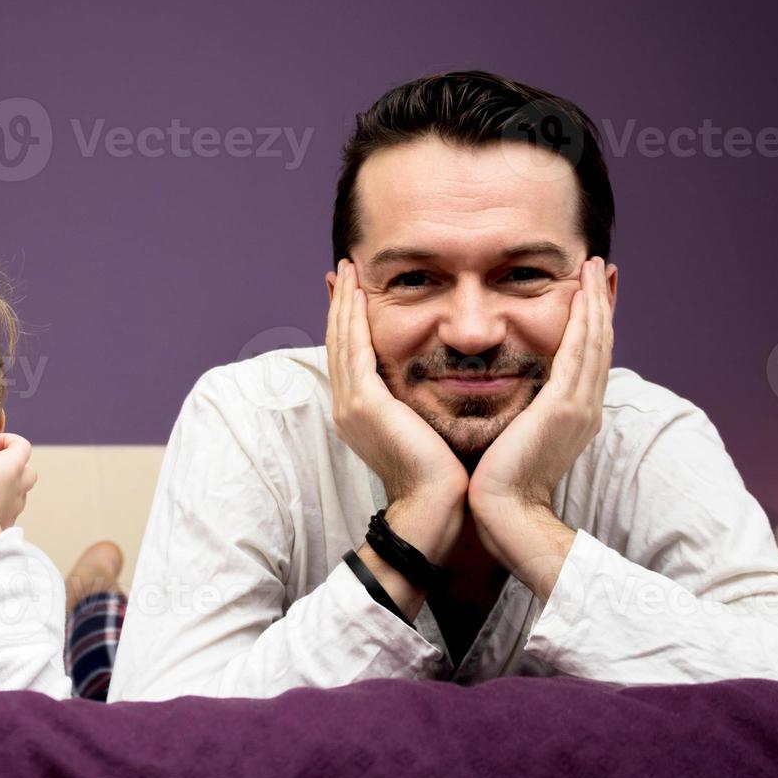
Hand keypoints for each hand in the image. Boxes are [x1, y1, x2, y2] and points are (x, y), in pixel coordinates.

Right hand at [327, 259, 469, 507]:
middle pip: (337, 343)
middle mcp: (347, 407)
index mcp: (358, 414)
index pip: (349, 357)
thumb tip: (434, 382)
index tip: (351, 293)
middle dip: (339, 305)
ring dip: (343, 303)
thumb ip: (417, 404)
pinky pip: (354, 350)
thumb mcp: (423, 429)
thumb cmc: (440, 475)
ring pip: (341, 341)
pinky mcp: (365, 404)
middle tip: (341, 271)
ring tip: (345, 271)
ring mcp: (351, 405)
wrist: (433, 506)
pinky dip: (353, 320)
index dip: (347, 323)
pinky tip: (356, 295)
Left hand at [468, 256, 613, 518]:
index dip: (591, 322)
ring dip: (596, 301)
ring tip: (593, 267)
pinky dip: (585, 321)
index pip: (587, 358)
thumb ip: (518, 412)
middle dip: (601, 303)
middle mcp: (583, 407)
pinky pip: (580, 352)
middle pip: (600, 343)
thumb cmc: (497, 481)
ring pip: (596, 341)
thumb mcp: (513, 437)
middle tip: (598, 267)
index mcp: (572, 415)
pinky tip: (583, 295)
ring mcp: (579, 406)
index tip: (589, 291)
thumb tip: (507, 396)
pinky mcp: (564, 407)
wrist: (503, 511)